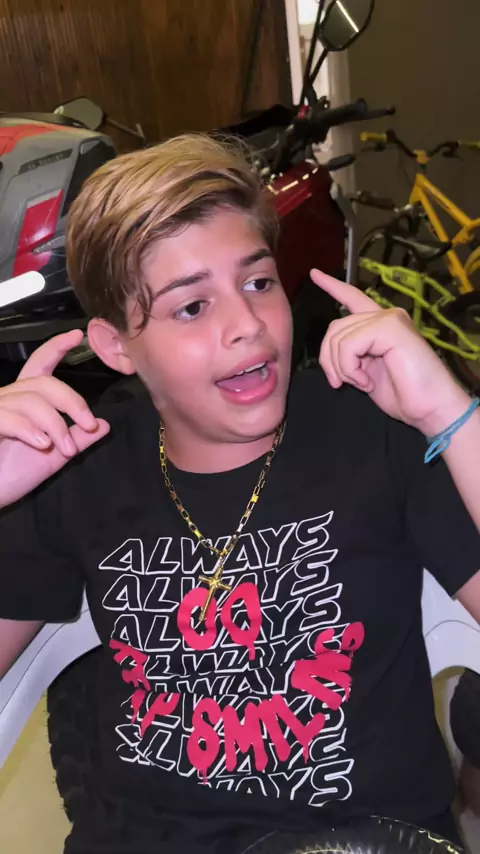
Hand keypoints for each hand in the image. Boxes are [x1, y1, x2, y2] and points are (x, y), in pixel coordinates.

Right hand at [0, 330, 109, 508]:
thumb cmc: (12, 475)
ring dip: (55, 425)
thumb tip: (104, 424)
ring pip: (32, 401)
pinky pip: (9, 417)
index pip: (40, 365)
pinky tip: (42, 445)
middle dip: (73, 401)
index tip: (76, 335)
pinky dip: (29, 430)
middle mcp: (8, 398)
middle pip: (44, 383)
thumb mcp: (53, 457)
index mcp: (25, 401)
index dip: (56, 348)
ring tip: (65, 449)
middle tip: (89, 424)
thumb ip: (77, 440)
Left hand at [312, 269, 470, 435]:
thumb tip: (329, 353)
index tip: (314, 274)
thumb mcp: (367, 372)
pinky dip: (350, 368)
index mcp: (380, 325)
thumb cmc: (403, 395)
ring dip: (342, 369)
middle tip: (341, 383)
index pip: (353, 298)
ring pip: (338, 338)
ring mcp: (389, 318)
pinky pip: (348, 345)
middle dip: (329, 360)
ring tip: (363, 383)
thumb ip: (352, 355)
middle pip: (335, 327)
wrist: (431, 408)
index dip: (332, 286)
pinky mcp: (390, 327)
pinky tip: (367, 382)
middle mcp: (385, 316)